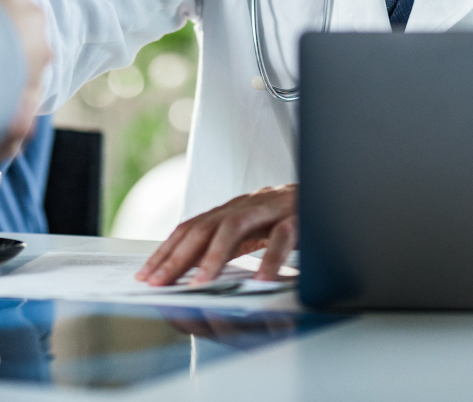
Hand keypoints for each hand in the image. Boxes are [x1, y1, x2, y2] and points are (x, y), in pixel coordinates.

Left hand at [135, 184, 296, 285]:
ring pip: (235, 227)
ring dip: (213, 257)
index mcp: (231, 210)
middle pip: (204, 227)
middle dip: (178, 256)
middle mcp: (245, 205)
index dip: (166, 250)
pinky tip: (260, 281)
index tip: (145, 275)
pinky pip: (281, 238)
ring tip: (198, 284)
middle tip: (158, 282)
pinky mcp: (296, 218)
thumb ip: (228, 246)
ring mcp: (270, 209)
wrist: (327, 188)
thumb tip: (195, 274)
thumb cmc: (287, 216)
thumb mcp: (253, 230)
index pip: (190, 227)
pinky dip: (270, 261)